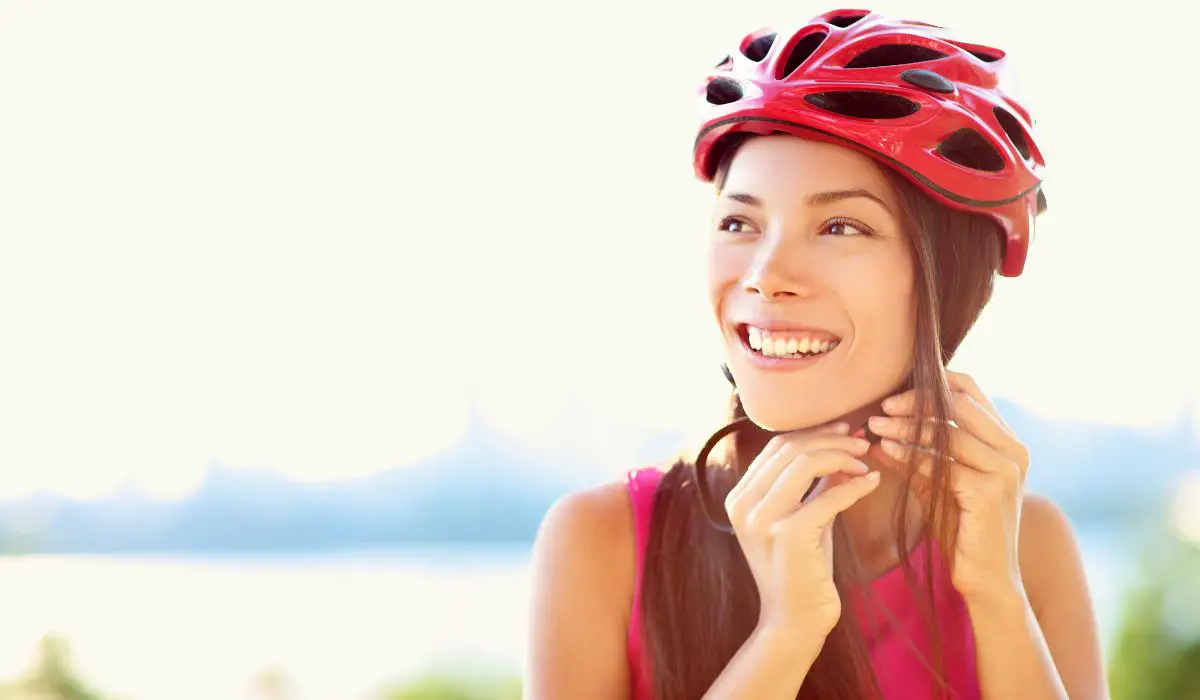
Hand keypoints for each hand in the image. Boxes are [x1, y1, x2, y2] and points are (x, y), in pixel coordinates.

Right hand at [724, 422, 881, 635]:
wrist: (794, 620)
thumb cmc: (801, 568)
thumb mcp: (802, 517)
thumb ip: (811, 484)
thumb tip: (837, 444)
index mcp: (740, 497)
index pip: (777, 446)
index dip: (813, 432)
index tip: (843, 430)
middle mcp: (744, 504)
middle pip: (790, 448)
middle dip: (831, 440)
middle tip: (861, 443)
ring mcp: (763, 519)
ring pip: (805, 462)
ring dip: (842, 457)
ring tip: (865, 462)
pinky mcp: (788, 534)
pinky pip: (828, 496)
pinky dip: (854, 486)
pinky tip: (872, 483)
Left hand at [867, 370, 1030, 602]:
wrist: (986, 580)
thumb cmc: (962, 530)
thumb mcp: (937, 484)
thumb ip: (917, 455)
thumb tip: (879, 430)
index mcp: (1008, 443)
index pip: (971, 392)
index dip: (932, 384)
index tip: (896, 393)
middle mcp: (1013, 451)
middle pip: (959, 405)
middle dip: (916, 401)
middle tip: (882, 405)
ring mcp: (1004, 471)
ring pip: (947, 433)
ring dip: (906, 427)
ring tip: (874, 425)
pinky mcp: (988, 493)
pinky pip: (942, 464)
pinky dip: (911, 454)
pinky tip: (886, 451)